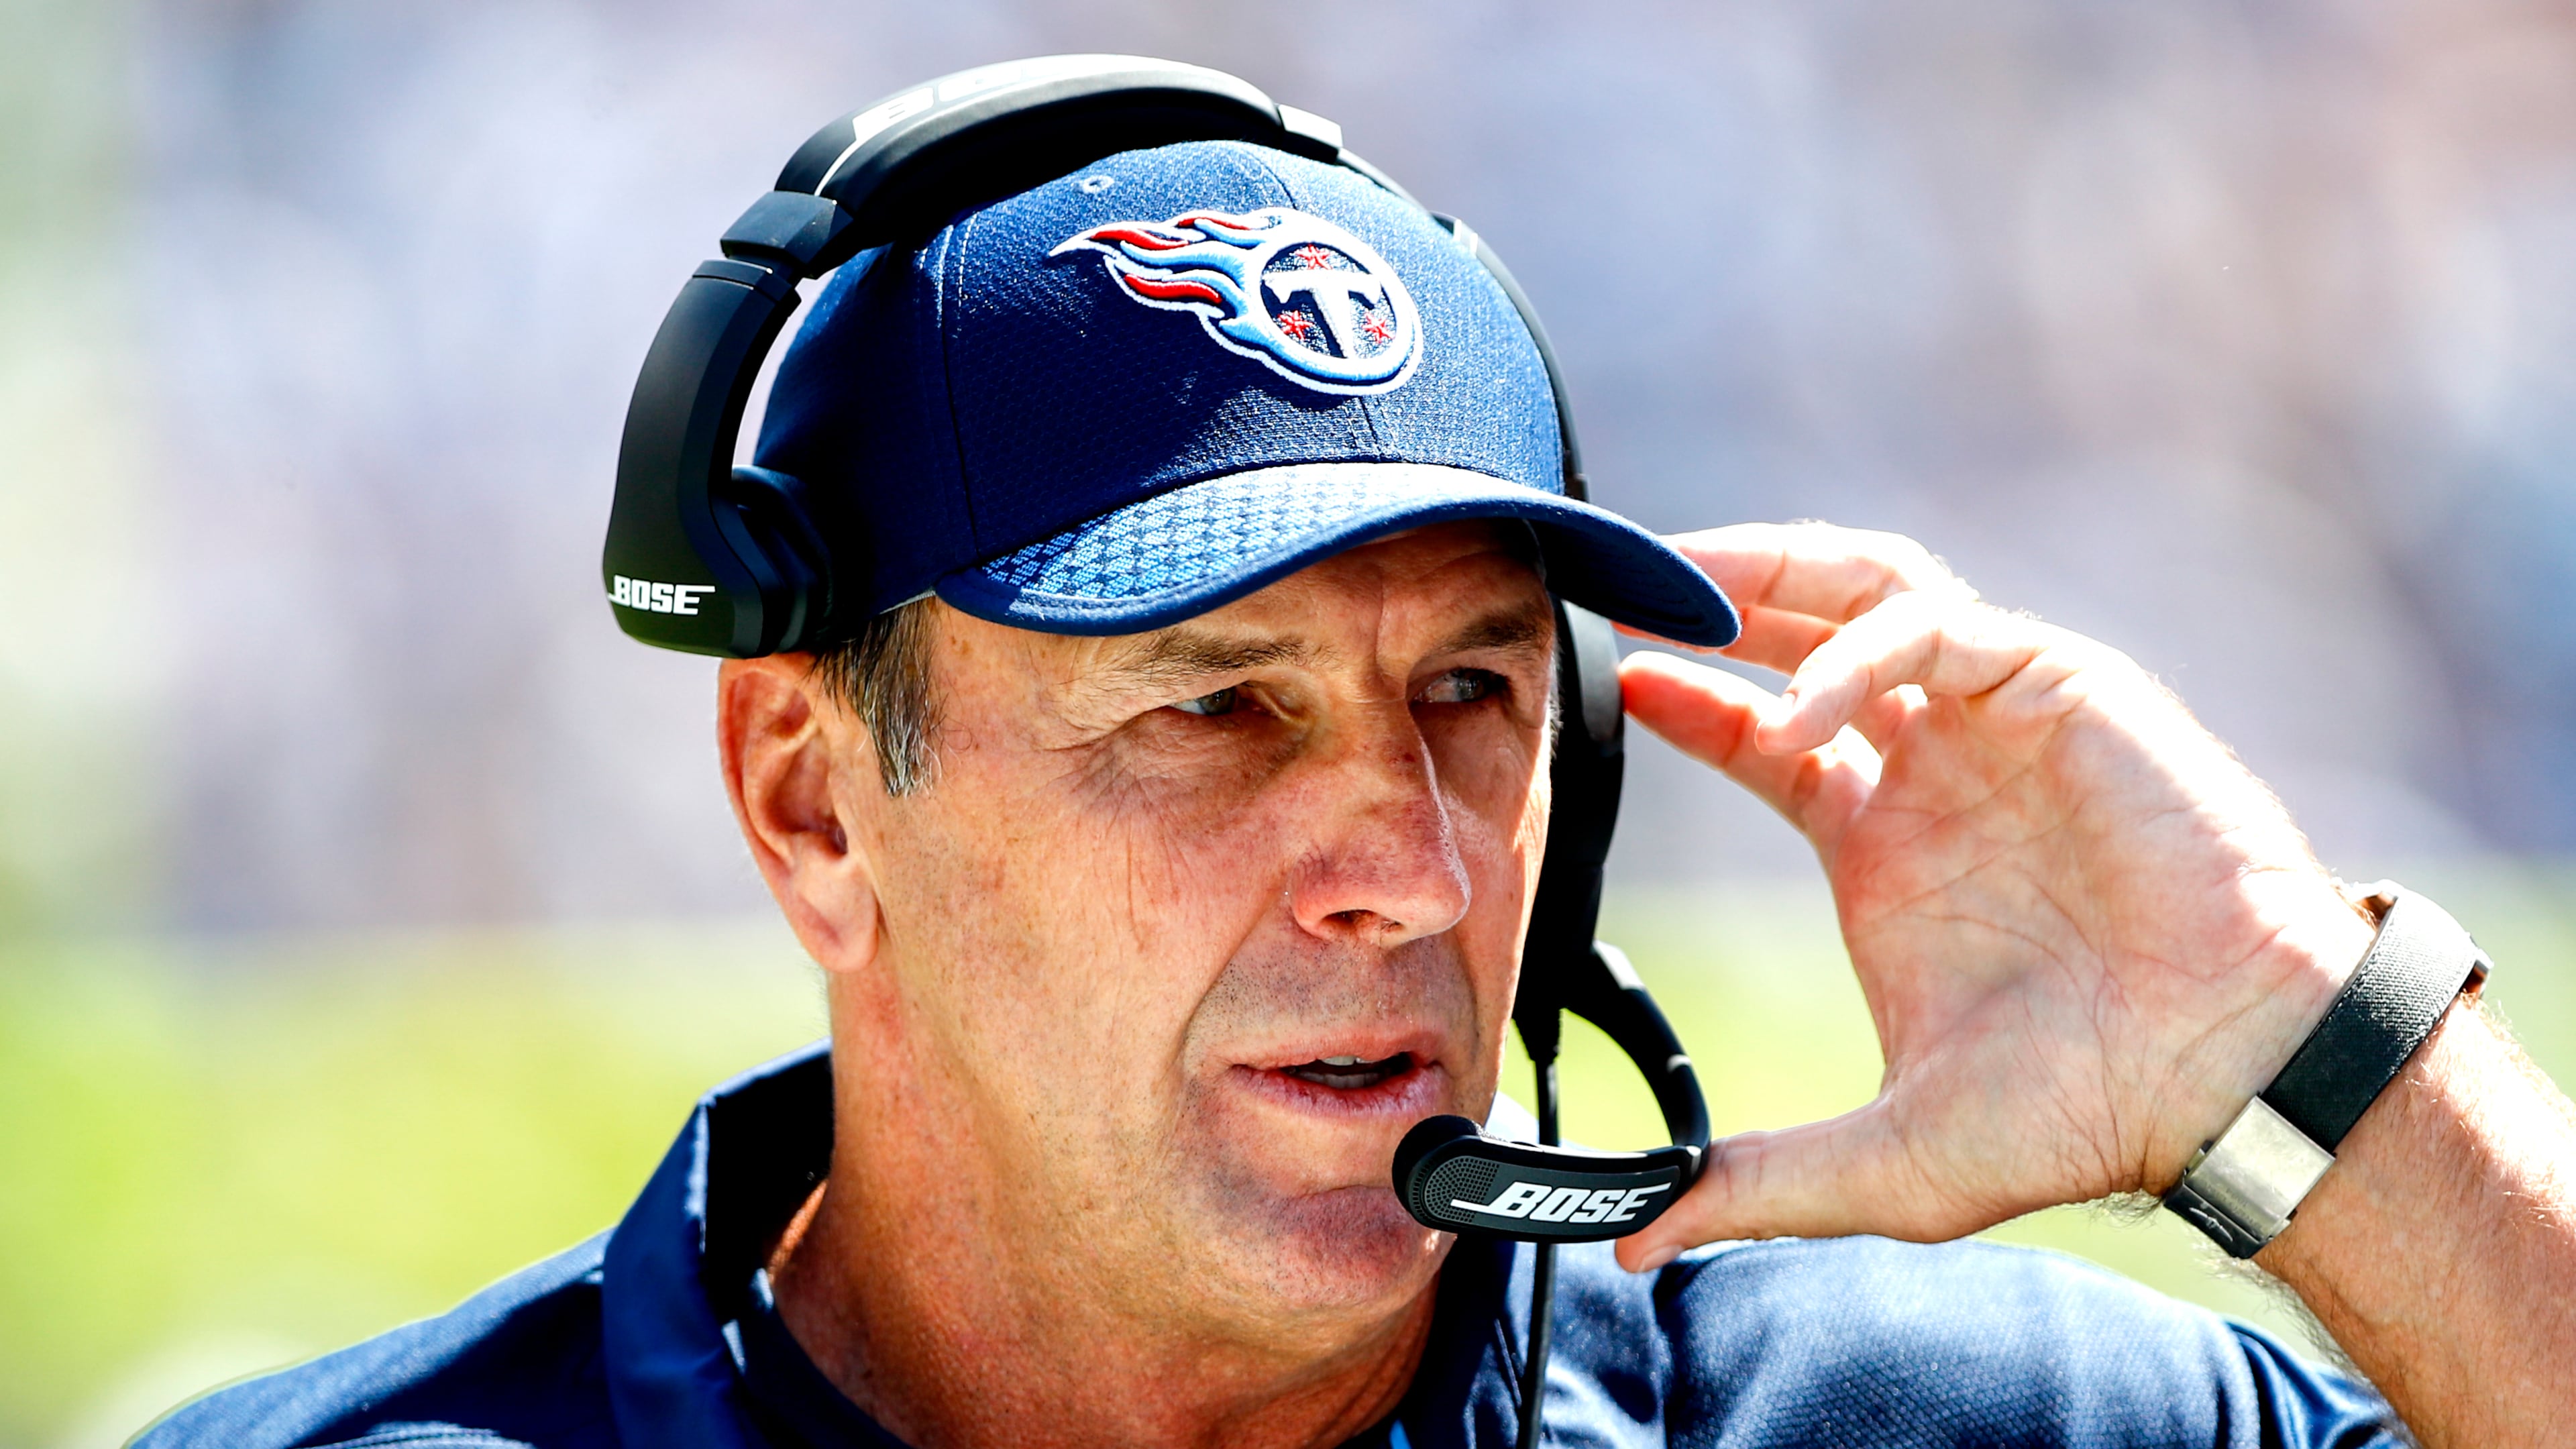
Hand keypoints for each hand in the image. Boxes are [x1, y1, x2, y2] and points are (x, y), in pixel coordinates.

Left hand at [1612, 522, 2376, 1269]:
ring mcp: (1995, 717)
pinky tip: (1803, 711)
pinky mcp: (2063, 688)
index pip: (1760, 731)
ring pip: (1872, 587)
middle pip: (1804, 628)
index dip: (1687, 699)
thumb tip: (1635, 1245)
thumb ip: (1758, 1185)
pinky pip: (1944, 628)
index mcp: (1883, 837)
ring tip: (1687, 584)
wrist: (2225, 1080)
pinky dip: (1864, 650)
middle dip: (1717, 598)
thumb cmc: (2080, 1111)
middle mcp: (1932, 761)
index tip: (1611, 682)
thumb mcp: (1888, 1159)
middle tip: (1624, 586)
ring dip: (1776, 575)